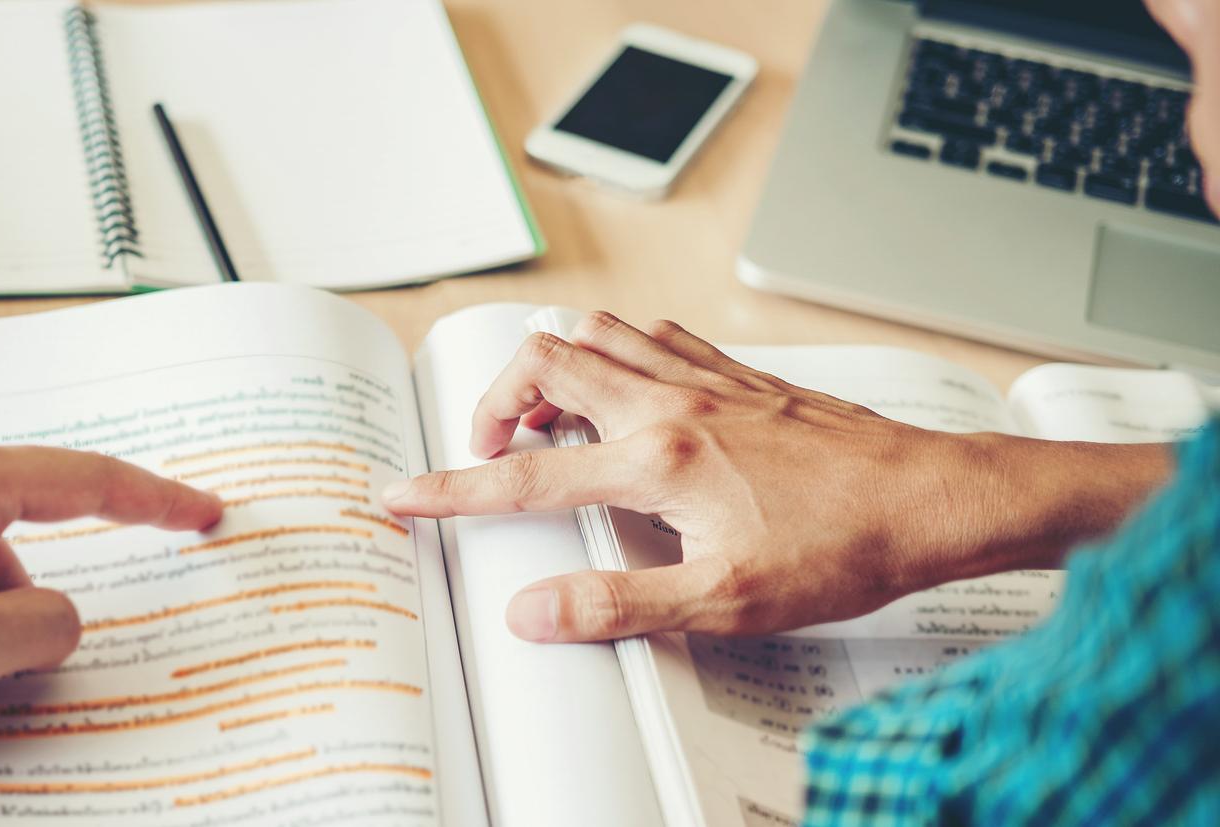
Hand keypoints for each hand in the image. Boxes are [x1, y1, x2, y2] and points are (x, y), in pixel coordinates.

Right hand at [383, 313, 1169, 641]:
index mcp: (658, 459)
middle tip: (493, 450)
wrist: (932, 498)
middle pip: (545, 362)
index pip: (526, 476)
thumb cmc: (841, 548)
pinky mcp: (739, 373)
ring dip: (553, 365)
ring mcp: (706, 377)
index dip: (451, 489)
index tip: (401, 493)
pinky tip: (628, 386)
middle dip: (496, 400)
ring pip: (595, 331)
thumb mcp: (725, 601)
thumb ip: (619, 604)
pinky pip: (653, 333)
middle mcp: (672, 401)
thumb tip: (536, 612)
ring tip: (548, 416)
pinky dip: (616, 348)